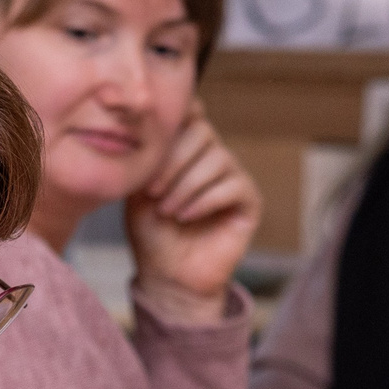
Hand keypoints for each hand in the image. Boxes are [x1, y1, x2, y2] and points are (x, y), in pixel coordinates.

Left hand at [126, 110, 261, 327]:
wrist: (167, 275)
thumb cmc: (151, 233)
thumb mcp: (139, 189)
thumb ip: (148, 155)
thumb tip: (149, 120)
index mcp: (188, 148)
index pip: (192, 113)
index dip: (175, 120)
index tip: (152, 143)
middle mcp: (213, 156)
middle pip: (203, 131)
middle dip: (173, 160)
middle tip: (153, 191)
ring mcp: (234, 177)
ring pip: (217, 159)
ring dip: (186, 186)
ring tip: (167, 211)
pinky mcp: (249, 201)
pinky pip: (232, 186)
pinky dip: (204, 200)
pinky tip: (185, 217)